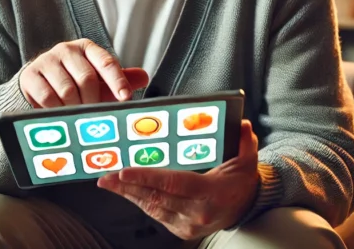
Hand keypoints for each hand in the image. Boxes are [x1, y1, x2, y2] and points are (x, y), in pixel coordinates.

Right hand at [20, 39, 148, 107]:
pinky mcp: (31, 75)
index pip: (106, 62)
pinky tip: (59, 113)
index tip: (125, 97)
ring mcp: (47, 61)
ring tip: (76, 115)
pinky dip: (57, 110)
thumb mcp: (96, 80)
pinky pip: (48, 97)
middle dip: (92, 101)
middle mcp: (66, 50)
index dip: (117, 80)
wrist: (36, 83)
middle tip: (93, 114)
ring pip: (67, 90)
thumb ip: (118, 79)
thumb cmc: (71, 81)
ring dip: (74, 108)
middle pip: (86, 78)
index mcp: (86, 48)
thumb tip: (144, 77)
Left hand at [97, 120, 260, 239]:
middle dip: (128, 186)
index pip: (173, 183)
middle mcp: (197, 212)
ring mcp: (188, 224)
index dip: (147, 177)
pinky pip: (156, 214)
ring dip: (128, 194)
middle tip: (106, 175)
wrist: (245, 208)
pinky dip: (139, 201)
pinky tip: (126, 191)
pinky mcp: (181, 230)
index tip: (124, 171)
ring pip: (152, 208)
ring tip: (108, 182)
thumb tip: (241, 123)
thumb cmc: (241, 181)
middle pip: (156, 197)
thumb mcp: (247, 159)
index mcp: (211, 193)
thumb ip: (244, 141)